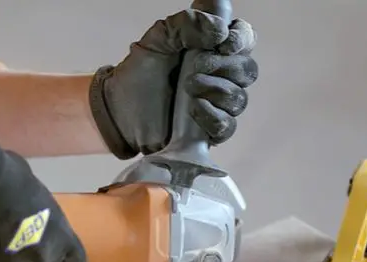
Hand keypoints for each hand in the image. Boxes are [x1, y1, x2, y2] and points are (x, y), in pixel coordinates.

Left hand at [89, 9, 257, 158]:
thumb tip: (219, 30)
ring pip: (239, 99)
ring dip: (216, 91)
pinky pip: (227, 126)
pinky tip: (194, 109)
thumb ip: (186, 24)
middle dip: (225, 67)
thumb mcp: (158, 38)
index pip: (245, 39)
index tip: (223, 44)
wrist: (119, 110)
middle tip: (195, 68)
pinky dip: (213, 116)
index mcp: (213, 50)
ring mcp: (217, 106)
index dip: (241, 39)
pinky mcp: (209, 132)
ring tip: (187, 88)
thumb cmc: (139, 73)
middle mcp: (221, 77)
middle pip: (247, 70)